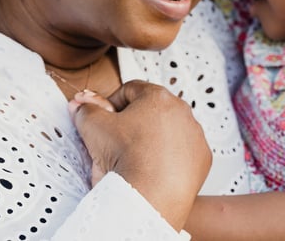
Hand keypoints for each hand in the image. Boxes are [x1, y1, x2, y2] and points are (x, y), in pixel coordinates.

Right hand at [70, 81, 210, 230]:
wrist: (149, 195)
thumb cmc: (125, 159)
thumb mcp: (94, 127)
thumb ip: (86, 110)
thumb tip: (82, 104)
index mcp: (157, 97)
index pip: (130, 89)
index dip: (112, 103)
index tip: (105, 119)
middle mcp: (182, 111)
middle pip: (152, 110)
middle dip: (134, 121)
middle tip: (117, 141)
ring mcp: (195, 134)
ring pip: (169, 130)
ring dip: (153, 139)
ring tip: (135, 158)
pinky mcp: (202, 157)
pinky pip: (183, 152)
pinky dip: (170, 158)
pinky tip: (154, 170)